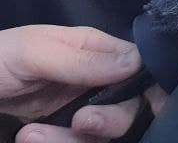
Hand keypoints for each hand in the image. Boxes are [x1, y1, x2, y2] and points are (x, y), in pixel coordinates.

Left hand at [0, 25, 167, 141]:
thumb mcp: (34, 52)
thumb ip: (82, 59)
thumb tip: (137, 63)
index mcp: (94, 49)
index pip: (139, 66)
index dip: (146, 86)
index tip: (143, 104)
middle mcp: (93, 80)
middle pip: (128, 106)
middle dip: (111, 120)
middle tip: (82, 124)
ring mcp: (75, 108)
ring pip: (100, 133)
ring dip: (70, 141)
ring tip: (30, 138)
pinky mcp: (58, 132)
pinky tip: (27, 139)